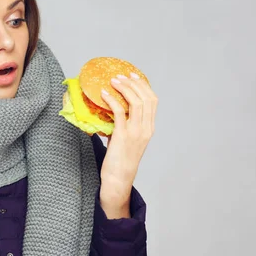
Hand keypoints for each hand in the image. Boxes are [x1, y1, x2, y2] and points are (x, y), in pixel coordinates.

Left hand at [98, 72, 157, 216]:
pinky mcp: (122, 136)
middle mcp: (145, 129)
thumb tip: (113, 109)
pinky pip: (119, 113)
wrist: (118, 179)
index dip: (144, 85)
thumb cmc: (120, 160)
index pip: (152, 101)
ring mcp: (135, 132)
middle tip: (120, 76)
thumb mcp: (127, 139)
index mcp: (149, 128)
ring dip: (124, 88)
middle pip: (146, 98)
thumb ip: (125, 124)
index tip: (133, 75)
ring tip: (112, 81)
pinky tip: (103, 94)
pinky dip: (111, 100)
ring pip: (135, 102)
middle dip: (133, 83)